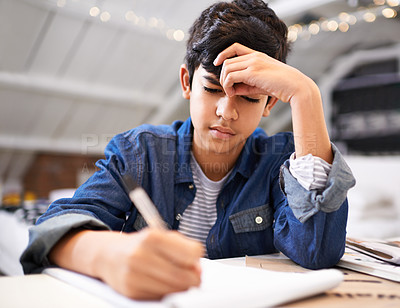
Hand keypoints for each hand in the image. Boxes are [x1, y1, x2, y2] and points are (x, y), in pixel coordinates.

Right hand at [50, 229, 203, 299]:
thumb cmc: (139, 245)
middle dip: (193, 278)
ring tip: (177, 279)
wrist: (108, 255)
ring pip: (173, 290)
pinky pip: (160, 297)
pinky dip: (165, 293)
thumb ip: (182, 247)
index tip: (195, 261)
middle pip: (184, 276)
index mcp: (152, 236)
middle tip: (193, 276)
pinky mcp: (130, 290)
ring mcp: (134, 274)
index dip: (197, 259)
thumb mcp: (160, 237)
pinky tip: (161, 283)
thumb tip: (197, 269)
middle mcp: (141, 254)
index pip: (190, 253)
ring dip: (181, 288)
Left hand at [214, 43, 315, 103]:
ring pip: (227, 67)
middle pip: (227, 60)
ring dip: (224, 81)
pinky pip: (231, 76)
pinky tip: (232, 93)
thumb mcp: (260, 84)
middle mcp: (254, 56)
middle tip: (227, 88)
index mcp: (258, 55)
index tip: (217, 63)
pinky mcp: (252, 72)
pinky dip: (227, 86)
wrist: (295, 86)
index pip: (235, 47)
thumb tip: (231, 89)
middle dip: (223, 75)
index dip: (223, 53)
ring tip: (230, 92)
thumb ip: (245, 85)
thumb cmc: (280, 86)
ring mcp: (253, 63)